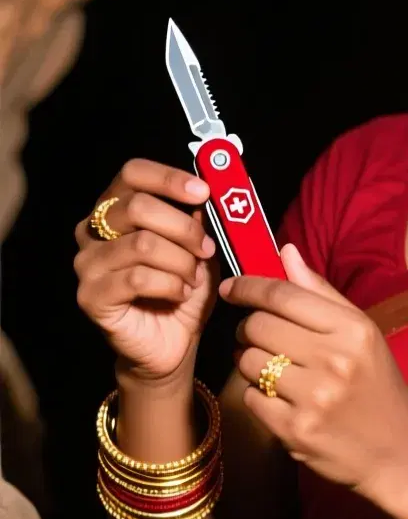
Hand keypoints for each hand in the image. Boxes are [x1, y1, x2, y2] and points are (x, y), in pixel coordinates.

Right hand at [74, 159, 218, 382]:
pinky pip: (137, 278)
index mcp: (116, 209)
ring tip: (192, 279)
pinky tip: (180, 294)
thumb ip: (199, 219)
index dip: (168, 178)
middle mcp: (92, 231)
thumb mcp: (198, 250)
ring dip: (180, 262)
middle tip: (206, 249)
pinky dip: (170, 285)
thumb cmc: (181, 291)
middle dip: (184, 228)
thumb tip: (208, 192)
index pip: (132, 173)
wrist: (170, 345)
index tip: (203, 192)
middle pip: (138, 206)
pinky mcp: (90, 295)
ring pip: (142, 244)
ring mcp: (87, 263)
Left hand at [221, 244, 407, 506]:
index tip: (231, 288)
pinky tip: (280, 399)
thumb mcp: (362, 334)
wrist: (397, 453)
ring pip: (248, 362)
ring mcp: (315, 398)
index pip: (282, 295)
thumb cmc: (377, 387)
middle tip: (257, 337)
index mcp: (353, 330)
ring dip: (250, 363)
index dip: (248, 287)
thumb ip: (321, 293)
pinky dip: (258, 396)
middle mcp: (335, 361)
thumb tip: (285, 252)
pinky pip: (251, 399)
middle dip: (249, 329)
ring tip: (272, 370)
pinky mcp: (296, 431)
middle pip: (258, 327)